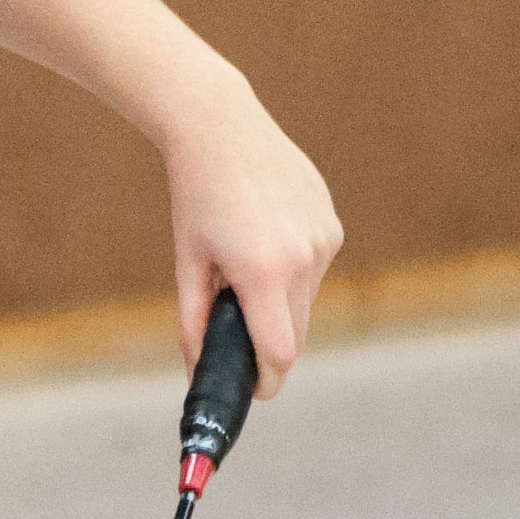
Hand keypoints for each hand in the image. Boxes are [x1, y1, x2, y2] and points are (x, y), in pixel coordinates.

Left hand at [160, 84, 342, 389]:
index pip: (280, 352)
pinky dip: (291, 273)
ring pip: (305, 303)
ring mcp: (324, 240)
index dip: (266, 381)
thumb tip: (197, 376)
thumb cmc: (196, 198)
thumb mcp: (187, 265)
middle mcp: (303, 258)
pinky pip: (313, 270)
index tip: (254, 390)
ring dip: (279, 304)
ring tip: (245, 265)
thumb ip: (194, 325)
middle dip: (268, 346)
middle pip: (295, 334)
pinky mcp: (332, 225)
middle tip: (239, 340)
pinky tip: (264, 238)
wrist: (222, 129)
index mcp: (262, 271)